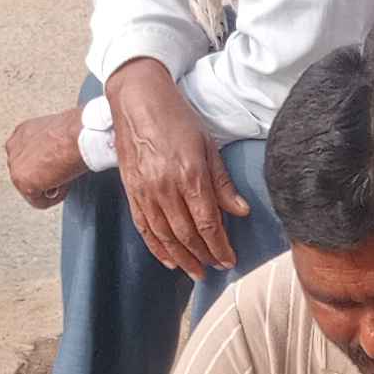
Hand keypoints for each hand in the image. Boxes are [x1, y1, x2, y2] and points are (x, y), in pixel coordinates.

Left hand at [5, 108, 89, 207]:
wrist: (78, 135)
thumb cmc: (75, 132)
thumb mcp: (57, 136)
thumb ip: (49, 148)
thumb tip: (56, 160)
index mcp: (22, 134)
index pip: (28, 159)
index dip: (45, 166)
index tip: (58, 166)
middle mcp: (14, 148)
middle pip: (28, 175)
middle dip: (44, 178)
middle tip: (62, 174)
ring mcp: (16, 166)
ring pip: (31, 190)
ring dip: (50, 187)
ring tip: (65, 176)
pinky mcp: (23, 182)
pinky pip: (39, 202)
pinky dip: (55, 198)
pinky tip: (64, 183)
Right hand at [107, 59, 247, 275]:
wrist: (137, 101)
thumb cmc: (176, 118)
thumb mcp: (208, 145)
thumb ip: (223, 182)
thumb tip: (241, 211)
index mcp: (190, 176)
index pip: (208, 223)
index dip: (220, 247)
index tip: (229, 260)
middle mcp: (166, 188)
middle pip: (187, 234)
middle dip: (204, 256)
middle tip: (216, 269)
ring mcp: (146, 192)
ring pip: (165, 236)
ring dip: (182, 258)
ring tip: (196, 272)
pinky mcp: (131, 191)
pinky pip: (144, 227)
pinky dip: (156, 248)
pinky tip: (168, 260)